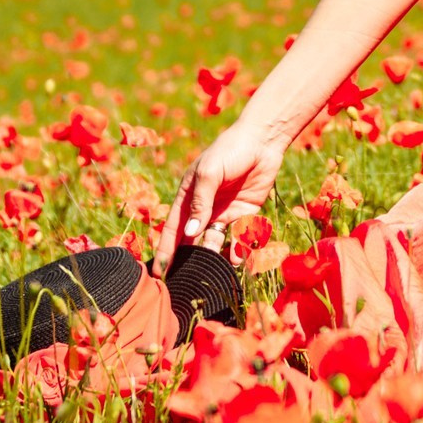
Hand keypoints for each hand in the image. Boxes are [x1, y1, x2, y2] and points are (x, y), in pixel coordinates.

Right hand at [153, 118, 288, 272]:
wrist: (263, 140)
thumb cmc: (229, 150)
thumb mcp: (209, 173)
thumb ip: (200, 203)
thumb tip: (190, 233)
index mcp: (188, 196)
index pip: (174, 228)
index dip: (166, 250)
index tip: (159, 272)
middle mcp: (204, 208)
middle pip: (192, 240)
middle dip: (188, 260)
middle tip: (184, 282)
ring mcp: (224, 212)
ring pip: (216, 242)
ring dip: (214, 256)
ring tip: (213, 270)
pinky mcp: (245, 213)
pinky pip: (239, 236)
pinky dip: (238, 248)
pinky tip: (237, 258)